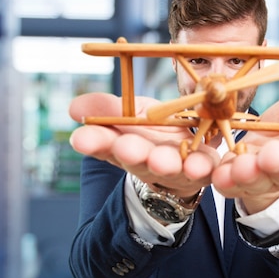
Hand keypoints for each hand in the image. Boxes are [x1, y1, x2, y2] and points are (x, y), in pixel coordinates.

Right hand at [69, 92, 218, 196]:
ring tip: (161, 161)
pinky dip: (202, 168)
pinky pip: (204, 169)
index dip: (94, 142)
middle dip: (131, 153)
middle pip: (136, 159)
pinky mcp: (202, 169)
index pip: (104, 144)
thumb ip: (108, 109)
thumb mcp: (131, 111)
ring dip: (165, 164)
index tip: (81, 139)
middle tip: (125, 148)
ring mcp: (174, 167)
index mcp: (123, 145)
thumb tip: (74, 108)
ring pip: (169, 167)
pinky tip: (199, 165)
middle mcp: (146, 160)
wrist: (187, 152)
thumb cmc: (155, 130)